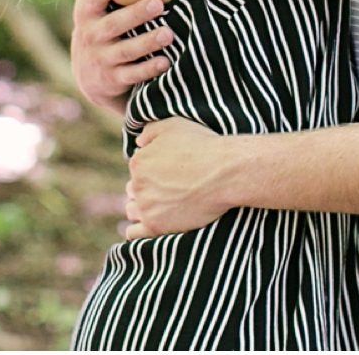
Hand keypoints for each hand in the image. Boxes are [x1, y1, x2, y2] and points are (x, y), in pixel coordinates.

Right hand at [65, 0, 173, 111]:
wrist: (88, 75)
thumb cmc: (94, 25)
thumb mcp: (85, 2)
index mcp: (86, 14)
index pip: (92, 0)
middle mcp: (92, 36)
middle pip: (113, 25)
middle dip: (135, 14)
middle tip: (158, 3)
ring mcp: (103, 60)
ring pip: (126, 52)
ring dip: (147, 43)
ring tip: (169, 33)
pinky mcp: (115, 80)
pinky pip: (132, 75)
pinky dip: (148, 69)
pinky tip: (166, 61)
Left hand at [126, 118, 230, 239]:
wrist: (226, 173)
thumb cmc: (203, 146)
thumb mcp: (174, 124)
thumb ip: (150, 131)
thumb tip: (138, 143)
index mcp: (138, 162)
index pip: (138, 169)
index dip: (153, 169)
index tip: (170, 172)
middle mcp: (137, 185)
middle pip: (134, 189)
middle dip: (148, 188)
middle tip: (170, 188)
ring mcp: (146, 207)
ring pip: (133, 210)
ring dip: (144, 208)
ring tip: (165, 206)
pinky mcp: (156, 227)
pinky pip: (134, 233)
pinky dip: (140, 229)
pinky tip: (155, 222)